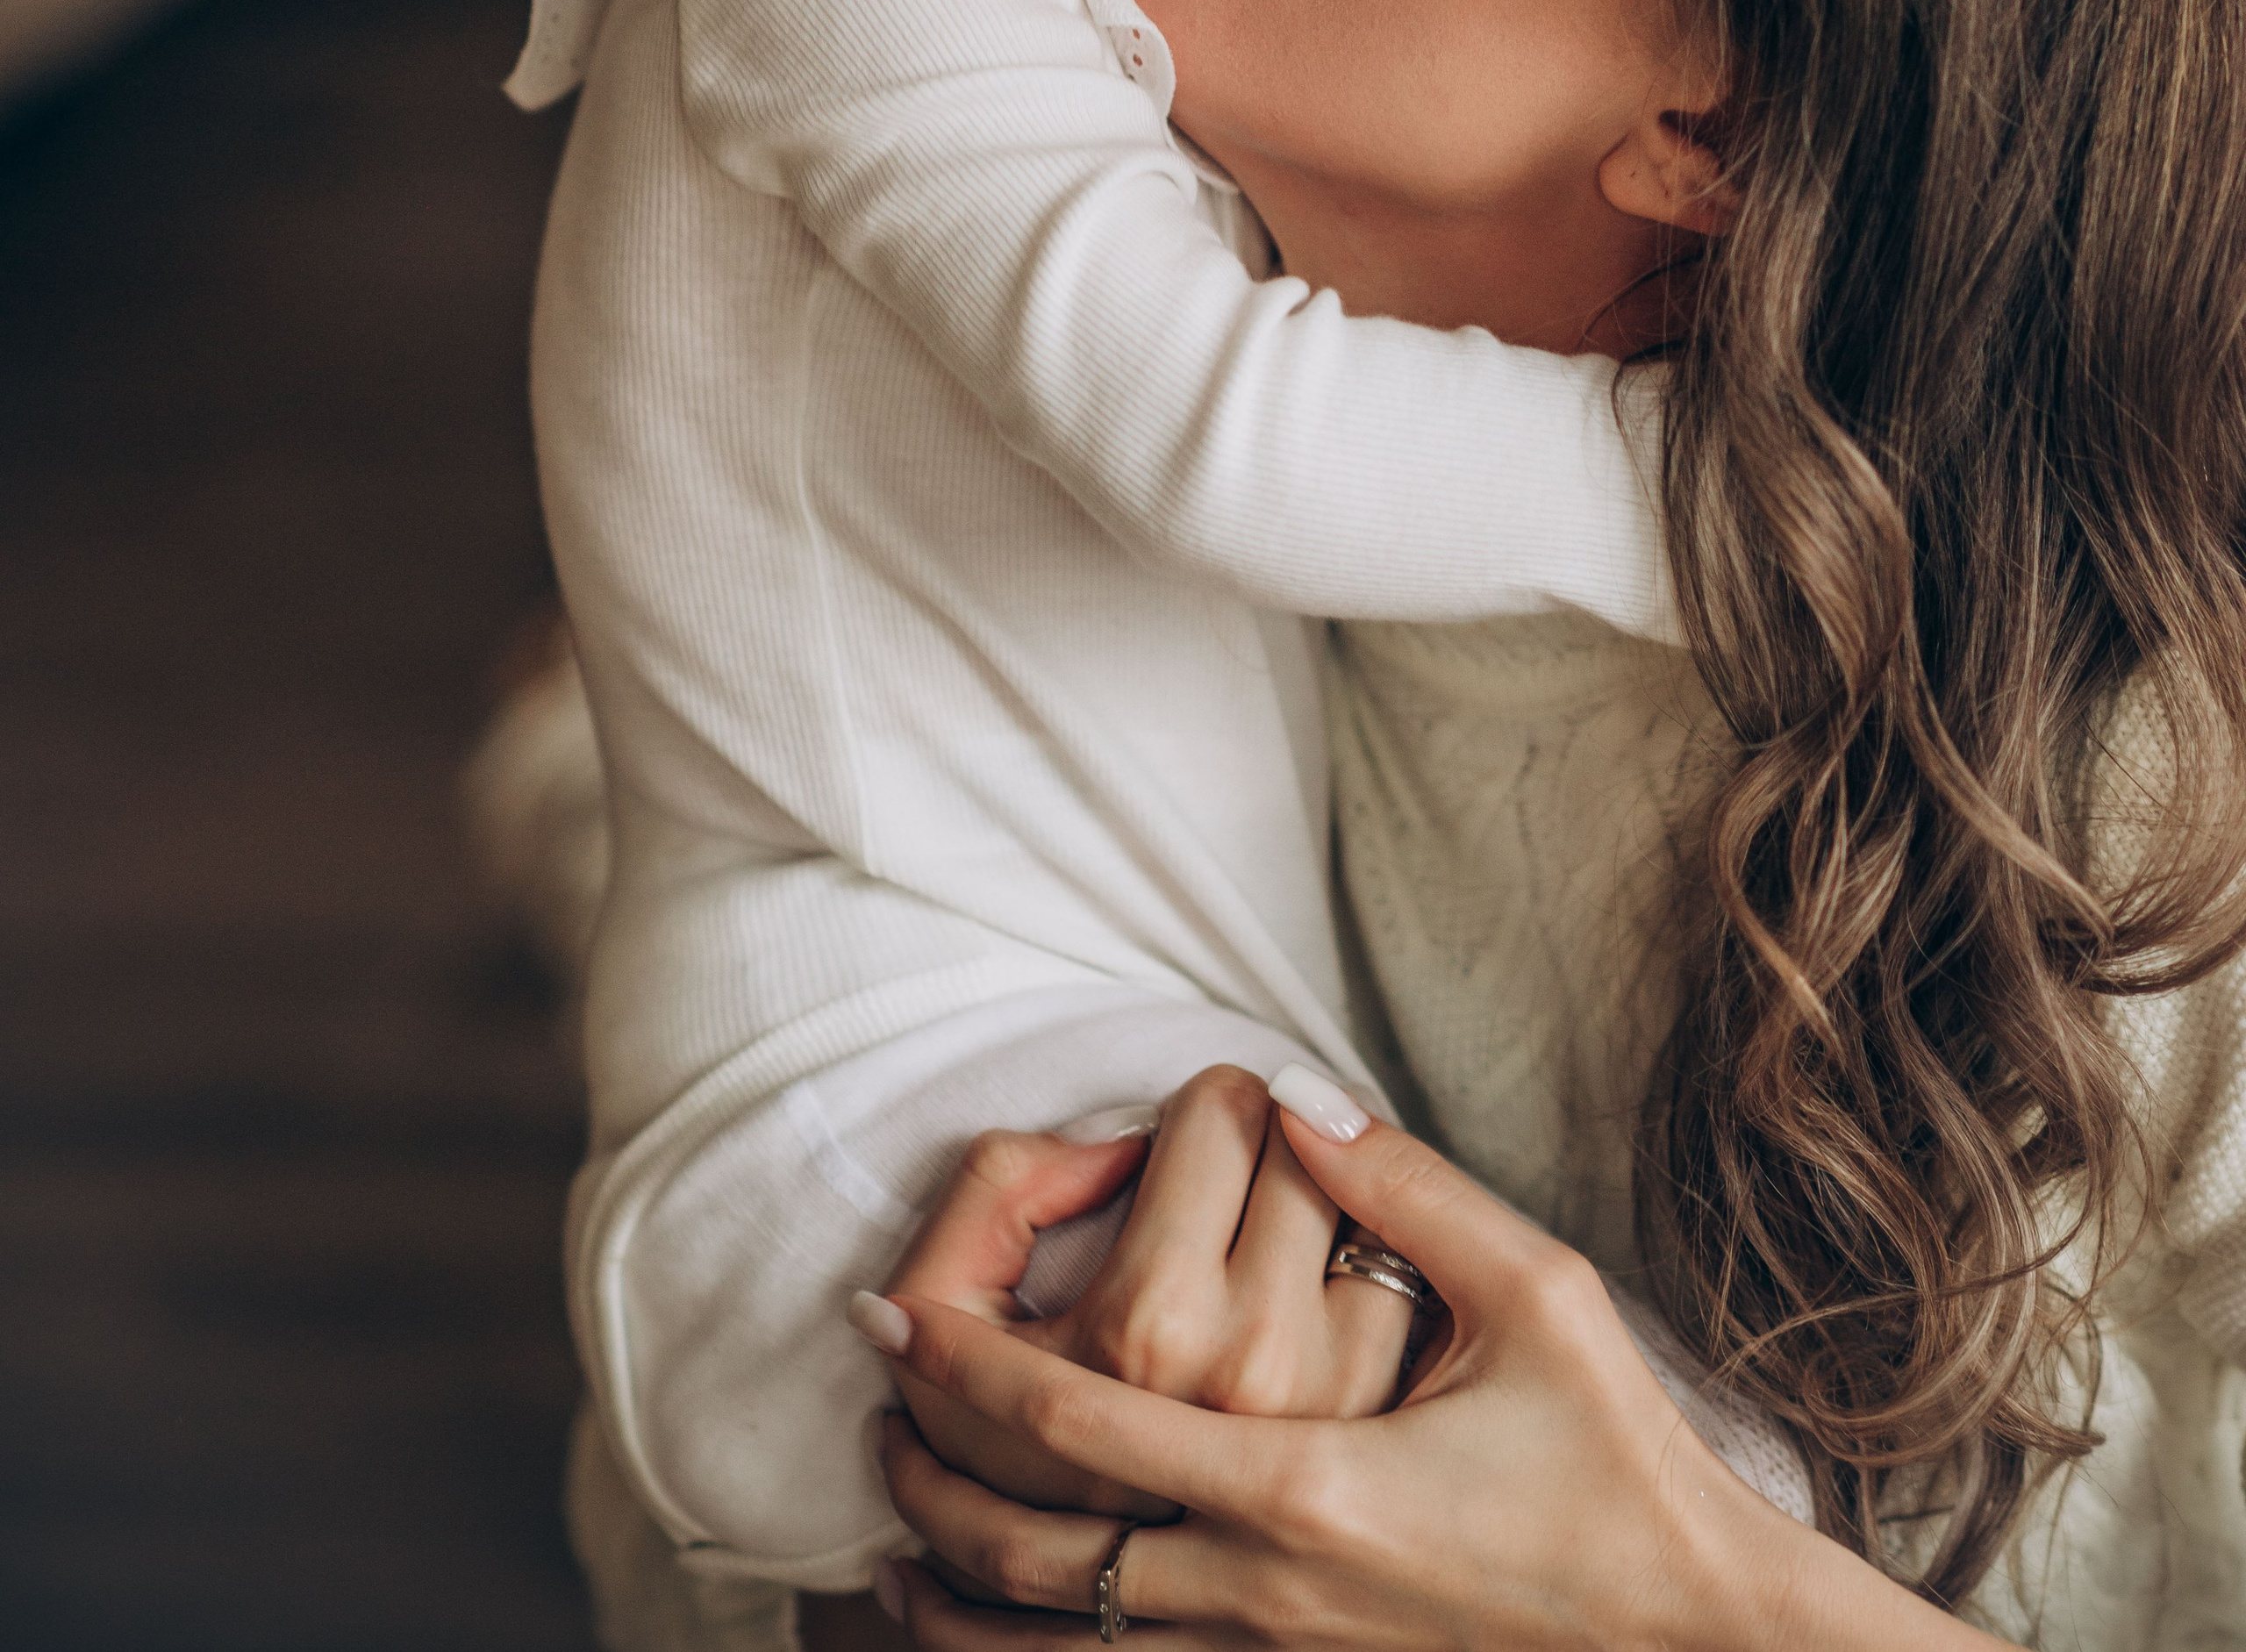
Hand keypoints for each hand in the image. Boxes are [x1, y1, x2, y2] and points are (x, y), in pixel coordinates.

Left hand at [870, 1081, 1960, 1651]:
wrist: (1694, 1640)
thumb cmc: (1619, 1464)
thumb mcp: (1535, 1298)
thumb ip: (1408, 1193)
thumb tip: (1298, 1108)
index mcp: (1305, 1491)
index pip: (1088, 1429)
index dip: (971, 1369)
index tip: (894, 1310)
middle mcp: (1263, 1595)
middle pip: (1037, 1551)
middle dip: (931, 1480)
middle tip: (868, 1408)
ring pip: (1062, 1647)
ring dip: (961, 1588)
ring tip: (890, 1533)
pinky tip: (1000, 1624)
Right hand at [876, 1069, 1416, 1522]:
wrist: (1050, 1577)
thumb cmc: (993, 1413)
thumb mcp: (948, 1282)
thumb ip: (1009, 1176)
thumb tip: (1128, 1137)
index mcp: (1149, 1317)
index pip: (1222, 1105)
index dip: (1193, 1114)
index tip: (1177, 1158)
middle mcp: (1251, 1364)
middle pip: (1306, 1141)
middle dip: (1264, 1145)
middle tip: (1226, 1193)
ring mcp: (1327, 1404)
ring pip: (1369, 1205)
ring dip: (1327, 1206)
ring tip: (1270, 1247)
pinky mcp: (1376, 1432)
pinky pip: (1407, 1283)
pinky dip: (1370, 1271)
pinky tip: (1315, 1302)